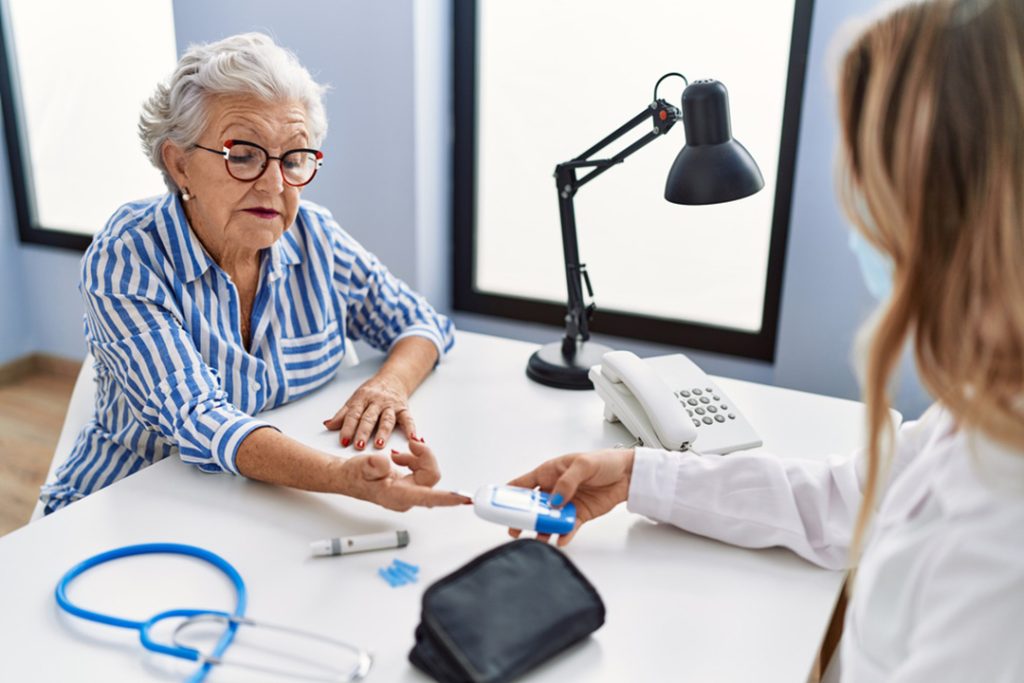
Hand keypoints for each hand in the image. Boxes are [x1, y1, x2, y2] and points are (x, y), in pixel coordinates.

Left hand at [323, 371, 416, 449]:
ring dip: (383, 432)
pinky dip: (411, 428)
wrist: (392, 379)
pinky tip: (412, 438)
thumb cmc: (371, 393)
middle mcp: (376, 401)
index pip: (353, 414)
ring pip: (386, 419)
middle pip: (369, 418)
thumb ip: (342, 414)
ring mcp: (391, 405)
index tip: (344, 441)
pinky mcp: (403, 408)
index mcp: (362, 399)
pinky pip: (408, 418)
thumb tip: (327, 425)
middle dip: (363, 432)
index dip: (348, 428)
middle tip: (358, 445)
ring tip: (379, 445)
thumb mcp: (355, 400)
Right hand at [338, 438, 467, 510]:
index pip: (426, 497)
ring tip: (398, 454)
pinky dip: (414, 459)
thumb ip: (373, 465)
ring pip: (428, 471)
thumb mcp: (360, 466)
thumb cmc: (355, 475)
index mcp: (397, 496)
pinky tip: (400, 457)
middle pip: (431, 476)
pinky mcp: (411, 485)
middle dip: (424, 457)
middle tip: (412, 444)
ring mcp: (410, 492)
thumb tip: (386, 462)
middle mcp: (407, 497)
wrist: (348, 477)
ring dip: (417, 457)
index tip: (462, 498)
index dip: (446, 498)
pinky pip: (423, 470)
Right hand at [507, 448, 634, 545]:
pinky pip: (567, 527)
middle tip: (515, 529)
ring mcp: (565, 503)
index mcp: (549, 472)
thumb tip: (554, 499)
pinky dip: (563, 534)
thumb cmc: (604, 462)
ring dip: (542, 529)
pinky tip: (561, 540)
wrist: (627, 475)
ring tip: (539, 538)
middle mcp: (554, 489)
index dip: (509, 494)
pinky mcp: (579, 515)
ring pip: (548, 519)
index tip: (499, 505)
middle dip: (522, 517)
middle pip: (532, 506)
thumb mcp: (583, 465)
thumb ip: (567, 482)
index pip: (523, 484)